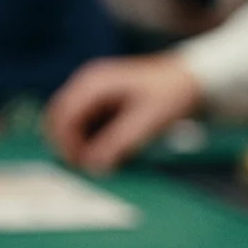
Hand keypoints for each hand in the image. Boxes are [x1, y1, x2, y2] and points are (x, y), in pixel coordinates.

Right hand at [46, 53, 200, 174]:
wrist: (190, 78)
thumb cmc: (170, 96)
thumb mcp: (147, 122)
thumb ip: (118, 143)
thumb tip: (93, 166)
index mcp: (95, 83)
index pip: (63, 116)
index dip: (66, 144)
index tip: (82, 167)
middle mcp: (87, 82)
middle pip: (57, 118)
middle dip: (66, 145)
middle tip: (86, 169)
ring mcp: (91, 90)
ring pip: (67, 121)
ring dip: (75, 143)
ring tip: (97, 162)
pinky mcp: (99, 99)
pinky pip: (81, 122)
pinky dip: (85, 139)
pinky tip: (103, 151)